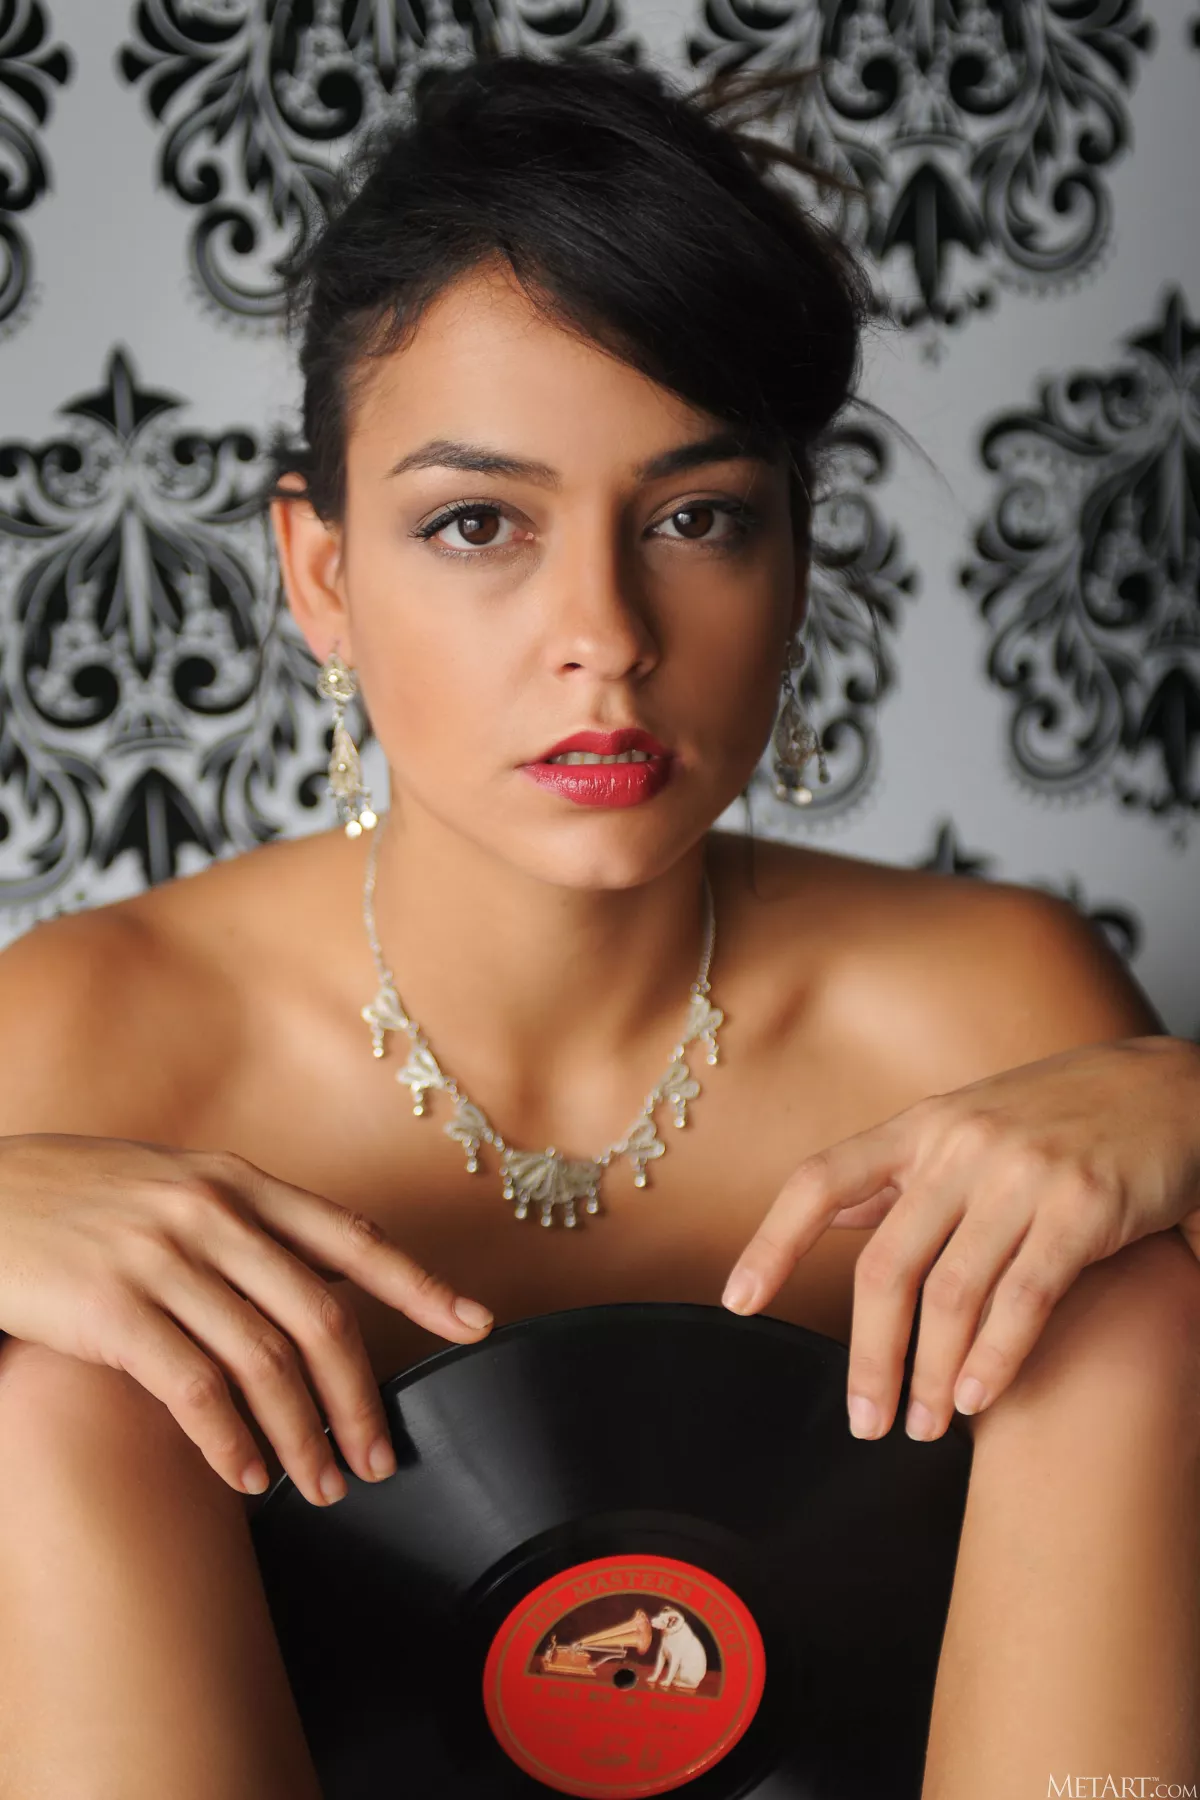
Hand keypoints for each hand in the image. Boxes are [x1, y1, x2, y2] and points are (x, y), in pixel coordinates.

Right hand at [0, 1133, 492, 1505]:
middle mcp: (212, 1214)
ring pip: (266, 1362)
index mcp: (235, 1183)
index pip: (349, 1238)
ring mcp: (162, 1258)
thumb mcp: (165, 1185)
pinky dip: (232, 1441)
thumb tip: (317, 1280)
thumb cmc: (72, 1200)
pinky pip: (196, 1389)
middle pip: (321, 1317)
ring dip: (304, 1436)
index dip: (419, 1285)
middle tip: (380, 1458)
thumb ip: (239, 1223)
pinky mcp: (112, 1309)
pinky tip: (248, 1476)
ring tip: (318, 1487)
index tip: (475, 1327)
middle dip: (360, 1397)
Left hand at [722, 1035, 1199, 1442]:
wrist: (1171, 1086)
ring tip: (924, 1426)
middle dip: (869, 1356)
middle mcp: (960, 1146)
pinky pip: (1023, 1296)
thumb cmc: (1062, 1115)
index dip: (772, 1242)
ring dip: (930, 1373)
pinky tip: (977, 1398)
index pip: (821, 1181)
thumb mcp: (970, 1125)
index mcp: (921, 1127)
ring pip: (950, 1293)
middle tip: (866, 1422)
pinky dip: (994, 1357)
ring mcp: (1021, 1173)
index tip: (739, 1303)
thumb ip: (905, 1173)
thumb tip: (838, 1213)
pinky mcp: (1082, 1205)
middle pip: (884, 1267)